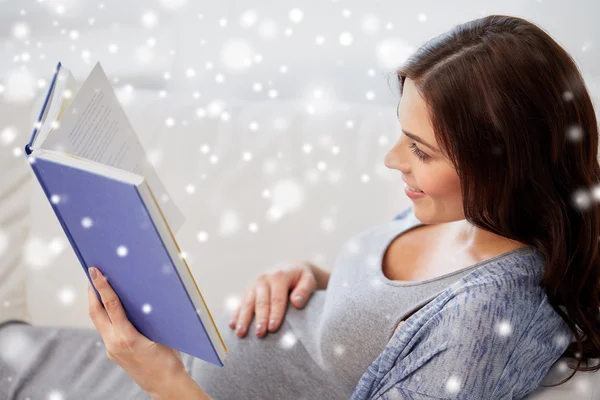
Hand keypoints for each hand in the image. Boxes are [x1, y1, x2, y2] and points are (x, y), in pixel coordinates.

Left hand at [87, 266, 186, 397]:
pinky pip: (106, 330)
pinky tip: (111, 310)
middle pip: (96, 313)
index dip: (102, 286)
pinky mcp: (114, 353)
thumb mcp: (160, 333)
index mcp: (127, 337)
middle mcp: (114, 344)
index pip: (111, 305)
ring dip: (98, 304)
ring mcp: (112, 350)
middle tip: (92, 275)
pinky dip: (106, 317)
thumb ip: (147, 318)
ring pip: (99, 322)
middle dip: (93, 292)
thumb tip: (142, 298)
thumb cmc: (169, 360)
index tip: (95, 272)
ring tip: (100, 289)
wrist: (165, 385)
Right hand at [229, 260, 317, 337]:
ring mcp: (254, 285)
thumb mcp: (308, 280)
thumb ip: (305, 290)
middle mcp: (264, 279)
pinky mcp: (248, 290)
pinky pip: (241, 303)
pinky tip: (232, 325)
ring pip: (247, 302)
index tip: (273, 328)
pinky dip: (236, 314)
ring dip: (243, 318)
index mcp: (279, 276)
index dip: (275, 314)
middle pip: (261, 302)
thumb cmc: (301, 278)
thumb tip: (297, 303)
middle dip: (259, 319)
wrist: (290, 268)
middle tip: (259, 334)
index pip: (277, 298)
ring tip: (241, 333)